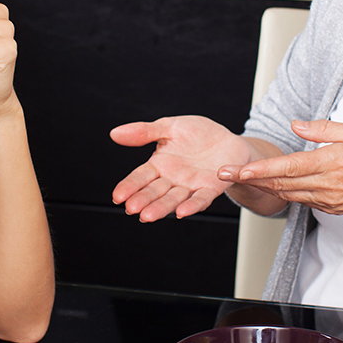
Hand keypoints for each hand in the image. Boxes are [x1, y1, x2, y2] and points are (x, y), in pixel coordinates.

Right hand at [110, 116, 255, 221]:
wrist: (227, 139)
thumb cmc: (198, 133)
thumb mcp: (169, 126)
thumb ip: (144, 132)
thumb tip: (115, 134)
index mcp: (160, 164)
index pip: (140, 177)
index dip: (129, 186)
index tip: (117, 196)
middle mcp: (172, 179)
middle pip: (154, 191)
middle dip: (143, 200)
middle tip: (131, 209)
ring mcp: (191, 185)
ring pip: (173, 199)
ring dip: (161, 208)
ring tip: (148, 216)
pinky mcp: (211, 188)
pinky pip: (200, 199)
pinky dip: (192, 206)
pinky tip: (182, 212)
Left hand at [218, 119, 342, 220]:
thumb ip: (325, 128)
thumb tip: (297, 125)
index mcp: (331, 162)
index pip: (287, 167)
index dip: (260, 169)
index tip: (239, 169)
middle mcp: (326, 185)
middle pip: (279, 184)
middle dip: (249, 179)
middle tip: (223, 173)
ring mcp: (328, 199)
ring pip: (287, 194)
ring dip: (261, 187)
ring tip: (238, 178)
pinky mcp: (331, 207)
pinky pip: (301, 200)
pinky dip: (282, 193)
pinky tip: (271, 185)